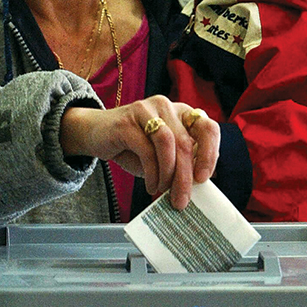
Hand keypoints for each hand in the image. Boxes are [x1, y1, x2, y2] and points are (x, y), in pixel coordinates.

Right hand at [60, 96, 219, 209]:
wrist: (96, 134)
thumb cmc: (134, 147)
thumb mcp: (164, 156)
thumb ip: (183, 162)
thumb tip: (202, 182)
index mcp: (182, 113)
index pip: (207, 128)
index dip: (210, 153)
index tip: (204, 178)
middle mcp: (167, 106)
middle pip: (186, 142)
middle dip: (185, 177)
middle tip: (182, 200)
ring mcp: (147, 110)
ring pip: (169, 143)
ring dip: (168, 174)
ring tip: (163, 191)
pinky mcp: (128, 121)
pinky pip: (147, 149)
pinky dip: (152, 173)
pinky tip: (151, 185)